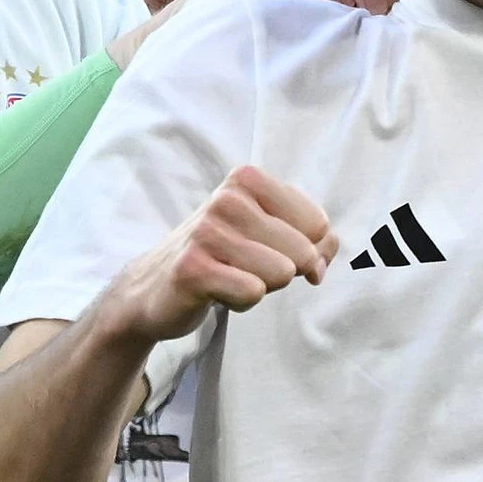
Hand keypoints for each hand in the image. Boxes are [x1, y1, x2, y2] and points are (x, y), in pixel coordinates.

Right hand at [99, 165, 336, 344]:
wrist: (153, 287)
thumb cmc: (220, 256)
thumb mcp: (267, 234)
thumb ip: (311, 237)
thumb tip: (329, 251)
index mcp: (248, 179)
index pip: (318, 224)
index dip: (307, 250)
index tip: (275, 252)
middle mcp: (227, 198)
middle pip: (303, 252)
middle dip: (283, 271)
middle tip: (245, 268)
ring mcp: (207, 232)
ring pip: (281, 274)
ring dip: (260, 286)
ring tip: (229, 277)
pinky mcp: (193, 268)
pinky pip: (253, 293)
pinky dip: (241, 301)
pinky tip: (216, 292)